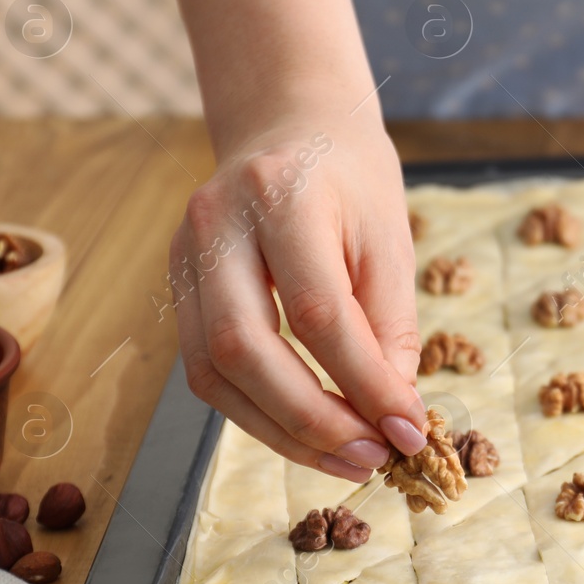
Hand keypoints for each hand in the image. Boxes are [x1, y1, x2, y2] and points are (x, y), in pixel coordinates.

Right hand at [169, 116, 427, 480]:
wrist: (290, 124)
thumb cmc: (350, 179)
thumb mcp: (390, 237)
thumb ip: (390, 324)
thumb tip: (392, 413)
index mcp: (281, 196)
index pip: (316, 310)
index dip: (363, 382)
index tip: (407, 428)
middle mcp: (216, 225)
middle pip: (244, 347)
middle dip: (311, 420)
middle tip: (372, 456)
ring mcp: (183, 255)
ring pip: (213, 371)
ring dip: (282, 431)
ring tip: (348, 459)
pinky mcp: (176, 286)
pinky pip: (206, 369)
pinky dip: (257, 413)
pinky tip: (307, 432)